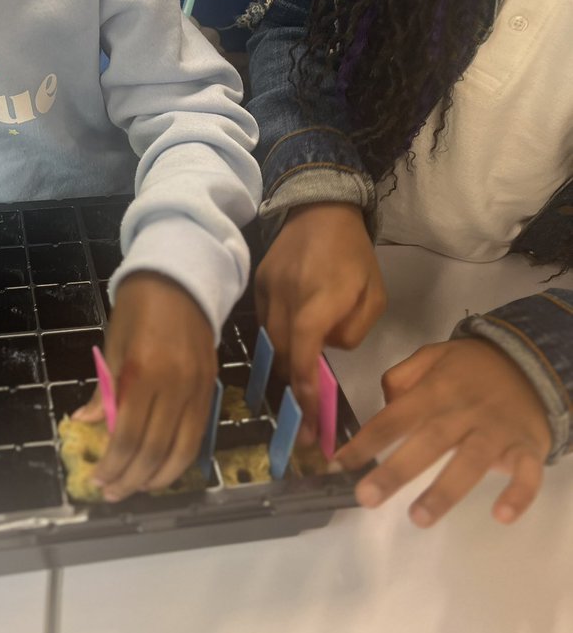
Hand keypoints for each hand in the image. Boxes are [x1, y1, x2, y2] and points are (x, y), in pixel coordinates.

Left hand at [74, 272, 216, 500]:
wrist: (180, 278)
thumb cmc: (138, 308)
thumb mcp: (113, 344)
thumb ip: (105, 389)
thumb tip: (84, 424)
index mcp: (144, 372)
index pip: (129, 434)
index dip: (113, 463)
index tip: (98, 479)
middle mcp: (175, 385)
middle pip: (155, 448)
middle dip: (131, 478)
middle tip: (113, 493)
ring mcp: (197, 388)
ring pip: (182, 449)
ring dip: (158, 476)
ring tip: (137, 489)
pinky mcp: (211, 387)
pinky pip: (197, 433)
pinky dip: (180, 457)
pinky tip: (163, 468)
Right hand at [254, 202, 385, 442]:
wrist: (320, 209)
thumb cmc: (354, 254)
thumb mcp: (375, 294)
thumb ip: (355, 329)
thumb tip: (328, 348)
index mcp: (319, 299)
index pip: (304, 351)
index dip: (304, 388)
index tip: (309, 419)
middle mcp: (287, 297)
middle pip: (283, 354)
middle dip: (293, 391)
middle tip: (305, 424)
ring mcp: (267, 290)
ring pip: (270, 342)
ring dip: (284, 368)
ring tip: (296, 394)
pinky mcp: (258, 284)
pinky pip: (264, 323)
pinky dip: (276, 342)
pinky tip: (287, 353)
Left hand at [334, 338, 551, 526]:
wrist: (529, 362)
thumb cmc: (470, 368)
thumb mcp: (432, 357)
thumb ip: (402, 378)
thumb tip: (382, 405)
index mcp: (434, 391)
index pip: (393, 418)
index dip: (365, 442)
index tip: (338, 466)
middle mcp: (462, 412)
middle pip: (427, 442)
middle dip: (395, 471)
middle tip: (366, 498)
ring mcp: (496, 431)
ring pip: (470, 461)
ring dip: (445, 490)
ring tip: (418, 517)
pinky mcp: (527, 447)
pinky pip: (527, 473)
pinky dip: (518, 494)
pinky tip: (502, 515)